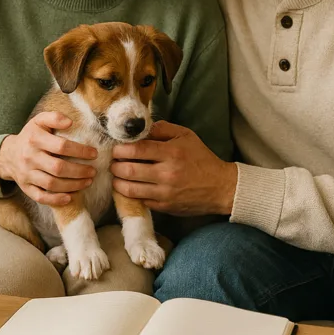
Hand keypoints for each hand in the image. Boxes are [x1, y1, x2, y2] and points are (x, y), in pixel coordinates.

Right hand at [0, 112, 97, 206]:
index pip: (61, 146)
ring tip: (87, 182)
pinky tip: (70, 198)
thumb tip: (70, 122)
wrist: (8, 154)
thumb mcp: (39, 121)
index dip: (80, 151)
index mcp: (35, 139)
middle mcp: (29, 157)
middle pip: (58, 168)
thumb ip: (54, 118)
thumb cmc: (31, 136)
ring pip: (51, 184)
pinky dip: (56, 199)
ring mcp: (26, 174)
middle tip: (93, 171)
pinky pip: (41, 197)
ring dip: (72, 185)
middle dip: (79, 171)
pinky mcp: (25, 187)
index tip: (94, 154)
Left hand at [110, 121, 237, 215]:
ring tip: (117, 176)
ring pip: (130, 189)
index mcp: (171, 153)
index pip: (137, 150)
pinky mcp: (164, 206)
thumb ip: (162, 129)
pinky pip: (140, 200)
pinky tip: (129, 187)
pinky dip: (130, 194)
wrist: (220, 187)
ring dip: (118, 182)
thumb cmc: (201, 158)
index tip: (116, 148)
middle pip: (129, 170)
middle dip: (115, 166)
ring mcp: (165, 192)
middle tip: (113, 162)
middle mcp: (167, 174)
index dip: (120, 149)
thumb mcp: (186, 136)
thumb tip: (140, 129)